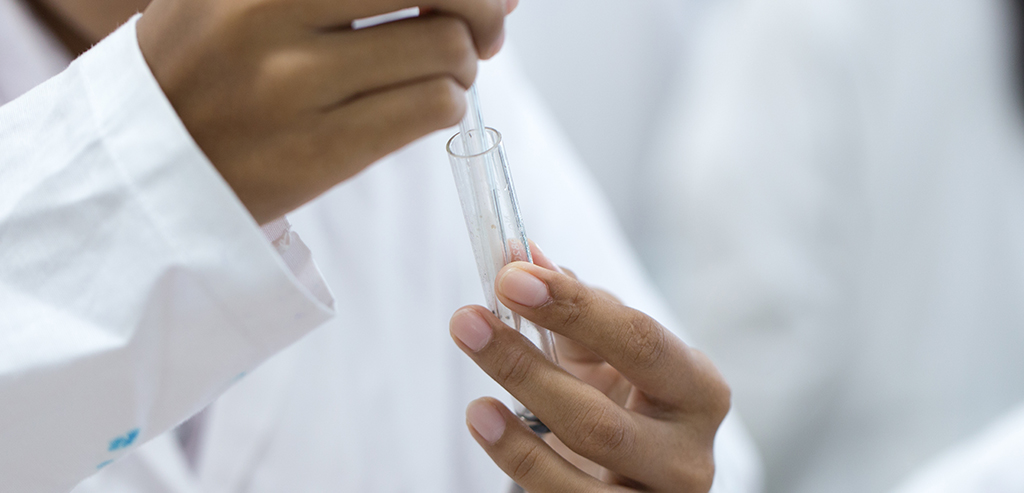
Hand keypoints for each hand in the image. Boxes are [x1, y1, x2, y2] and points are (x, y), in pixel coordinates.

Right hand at [136, 0, 510, 223]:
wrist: (144, 165)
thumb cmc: (209, 66)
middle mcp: (269, 12)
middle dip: (482, 6)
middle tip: (487, 28)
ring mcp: (293, 85)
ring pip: (446, 50)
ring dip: (463, 64)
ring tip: (439, 74)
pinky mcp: (319, 151)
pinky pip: (432, 108)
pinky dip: (448, 104)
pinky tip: (424, 106)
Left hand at [449, 250, 729, 491]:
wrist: (642, 484)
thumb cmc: (626, 408)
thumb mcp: (609, 360)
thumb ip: (574, 310)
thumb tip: (521, 254)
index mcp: (696, 389)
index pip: (637, 340)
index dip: (573, 307)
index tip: (511, 276)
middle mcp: (689, 453)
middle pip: (602, 418)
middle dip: (527, 367)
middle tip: (468, 322)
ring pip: (584, 472)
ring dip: (519, 438)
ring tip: (475, 404)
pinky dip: (522, 466)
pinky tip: (487, 428)